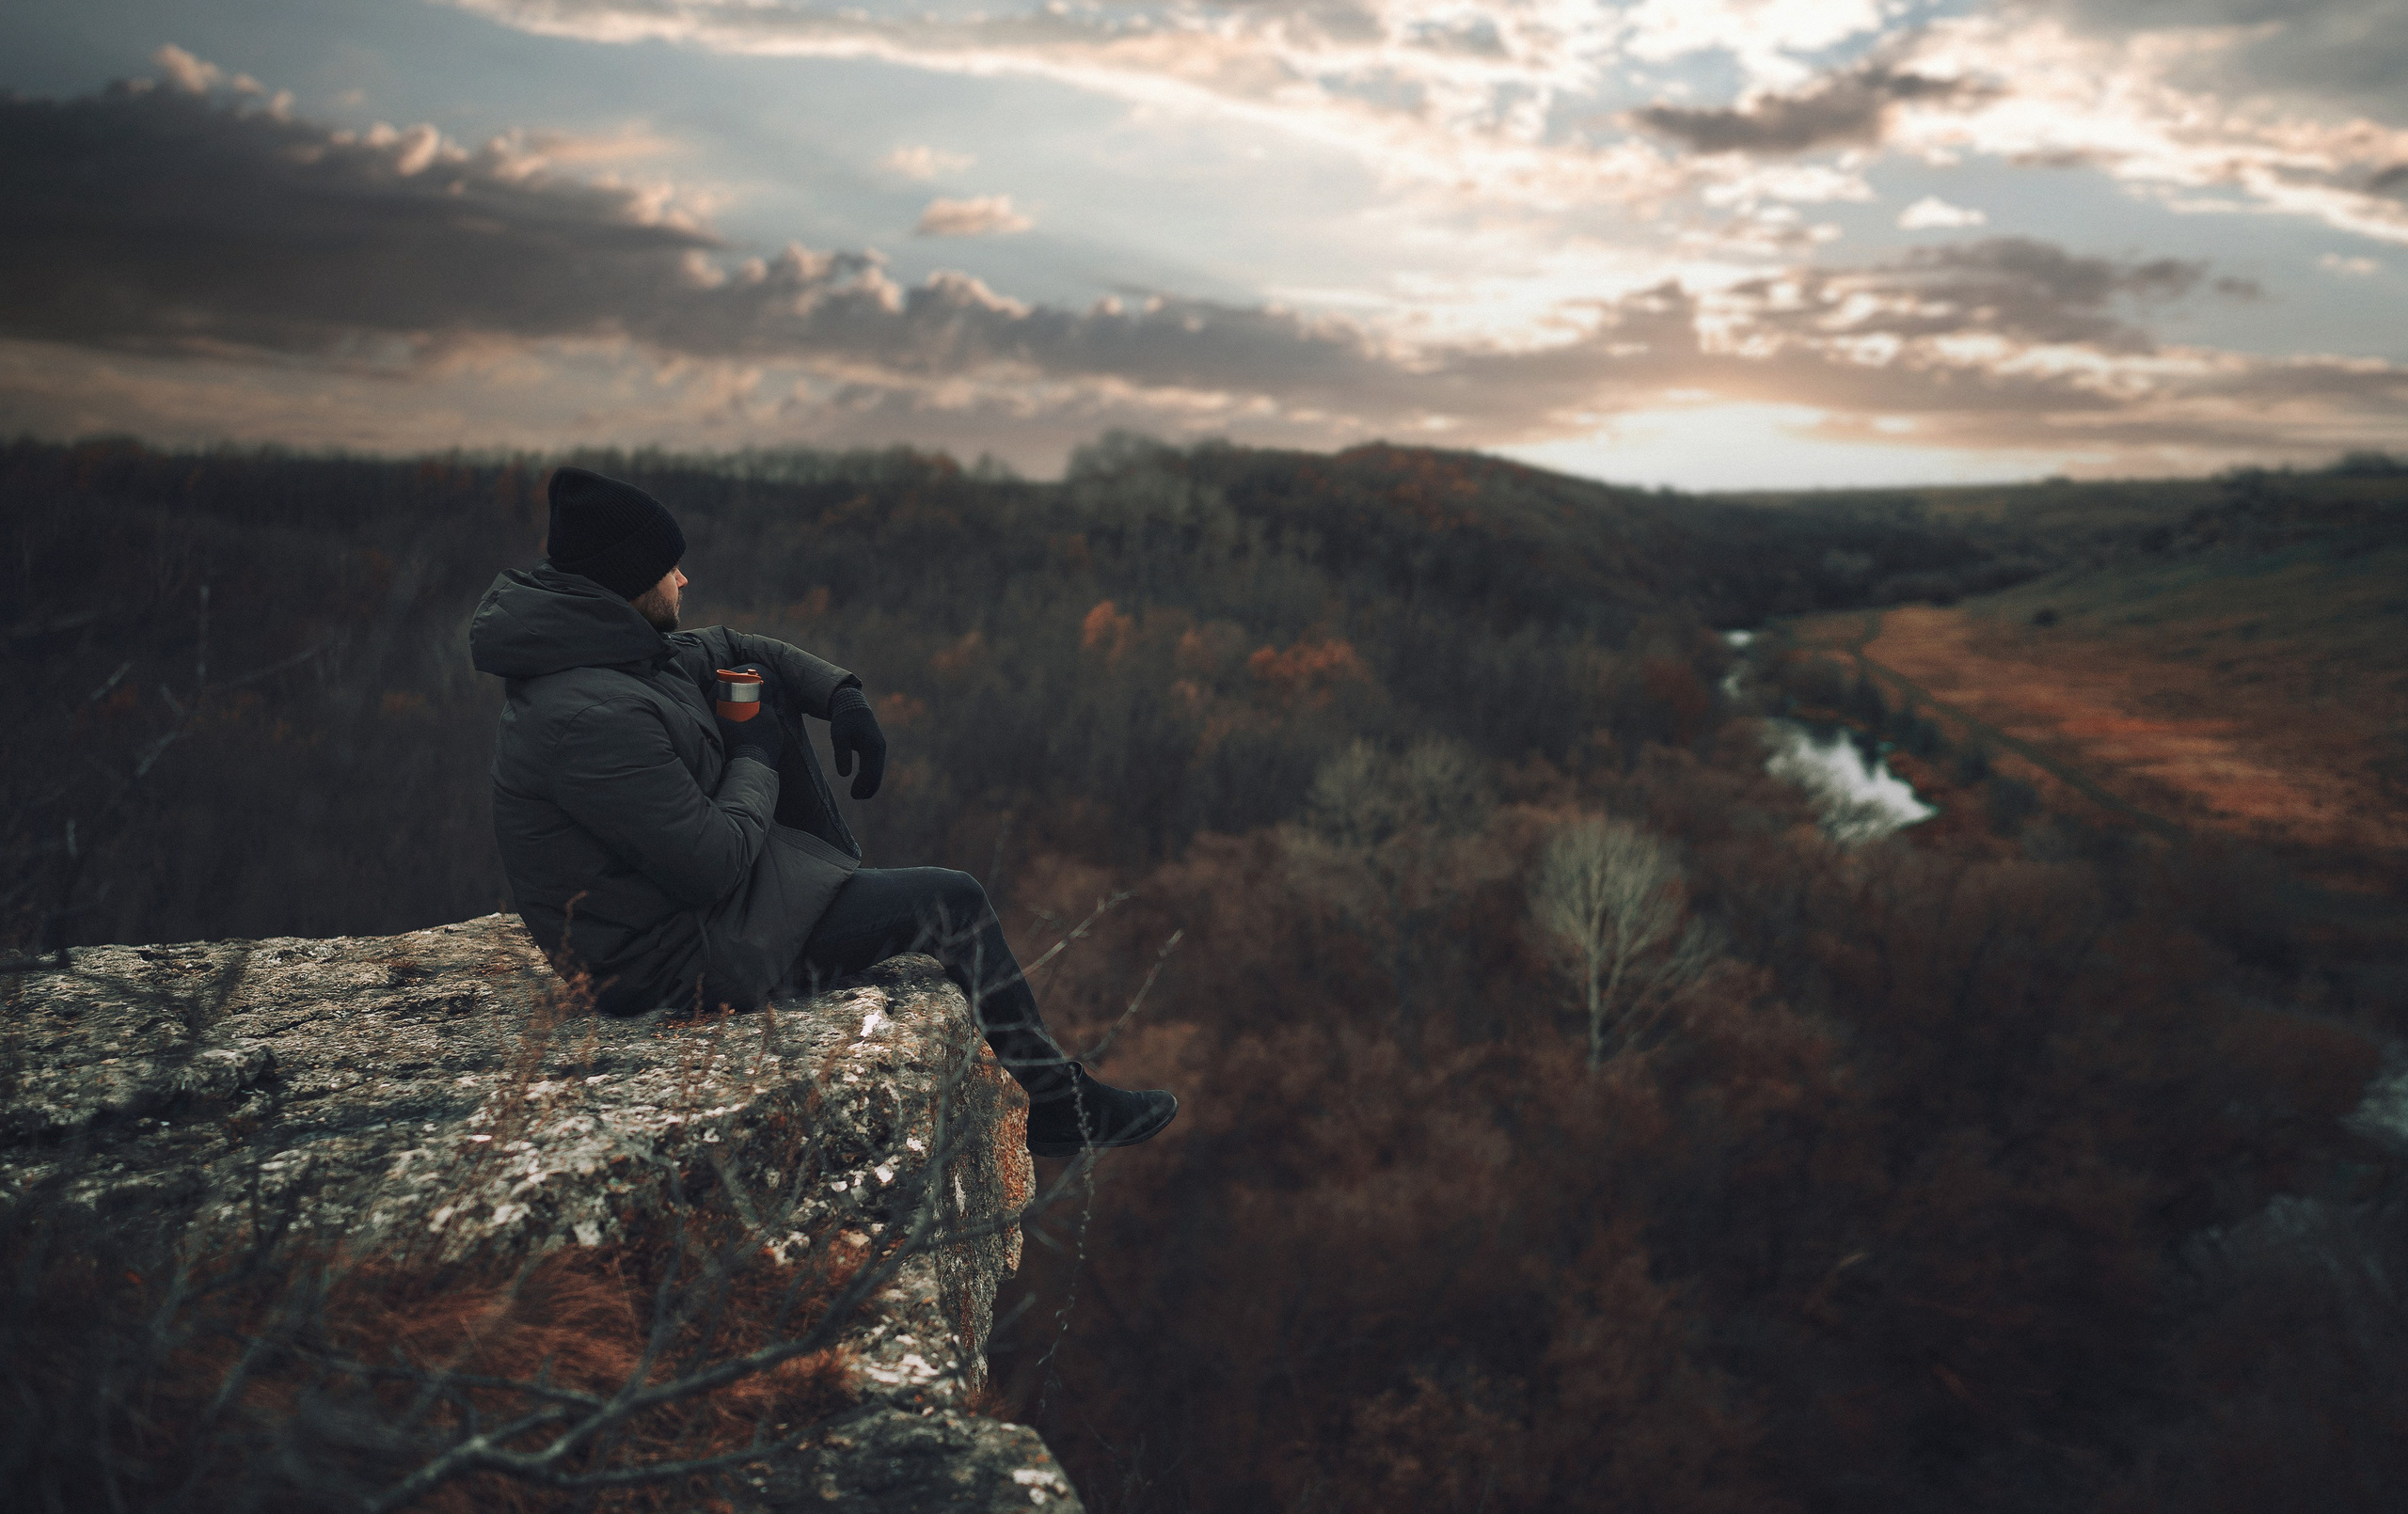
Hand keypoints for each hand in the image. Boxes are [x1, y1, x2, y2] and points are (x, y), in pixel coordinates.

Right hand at [716, 663, 784, 768]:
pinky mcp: (776, 757)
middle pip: (765, 721)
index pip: (764, 707)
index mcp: (770, 719)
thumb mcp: (725, 727)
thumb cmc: (739, 743)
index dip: (753, 707)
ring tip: (744, 737)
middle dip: (754, 721)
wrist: (748, 768)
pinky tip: (749, 749)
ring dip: (757, 734)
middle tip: (742, 723)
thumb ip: (717, 718)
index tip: (744, 709)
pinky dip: (760, 746)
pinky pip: (768, 747)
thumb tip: (711, 714)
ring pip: (767, 735)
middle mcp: (778, 730)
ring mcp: (778, 744)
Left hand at [827, 685, 886, 799]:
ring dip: (870, 785)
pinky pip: (876, 767)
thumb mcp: (839, 735)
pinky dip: (871, 777)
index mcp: (872, 747)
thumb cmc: (844, 720)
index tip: (852, 795)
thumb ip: (841, 754)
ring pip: (878, 772)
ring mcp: (880, 749)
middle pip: (878, 775)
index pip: (870, 773)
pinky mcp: (877, 749)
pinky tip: (861, 784)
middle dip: (868, 789)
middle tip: (854, 797)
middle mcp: (880, 749)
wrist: (853, 705)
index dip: (862, 786)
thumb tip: (844, 775)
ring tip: (857, 794)